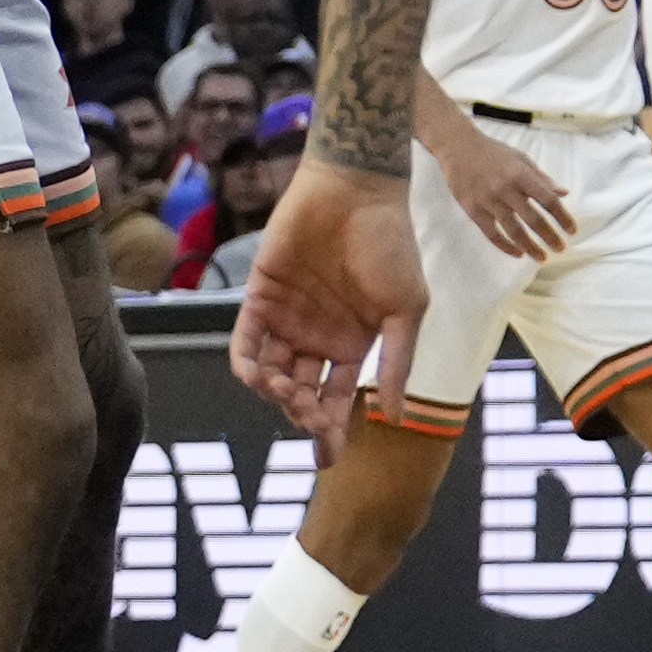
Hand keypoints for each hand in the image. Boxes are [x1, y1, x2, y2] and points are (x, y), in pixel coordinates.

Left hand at [231, 156, 430, 431]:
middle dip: (303, 413)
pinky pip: (245, 343)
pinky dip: (247, 365)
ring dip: (275, 392)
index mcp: (353, 344)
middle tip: (310, 414)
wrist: (357, 191)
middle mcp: (317, 337)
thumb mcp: (407, 309)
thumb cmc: (391, 245)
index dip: (331, 431)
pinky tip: (259, 374)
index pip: (337, 399)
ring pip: (271, 374)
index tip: (327, 459)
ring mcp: (287, 320)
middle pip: (302, 393)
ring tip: (287, 389)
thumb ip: (397, 362)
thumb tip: (394, 416)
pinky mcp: (259, 298)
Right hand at [422, 110, 570, 264]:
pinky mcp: (472, 210)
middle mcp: (506, 189)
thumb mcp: (521, 159)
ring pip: (513, 230)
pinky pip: (492, 233)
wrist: (458, 147)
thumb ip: (542, 178)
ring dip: (530, 246)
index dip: (562, 217)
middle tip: (560, 248)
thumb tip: (564, 193)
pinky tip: (518, 253)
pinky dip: (506, 246)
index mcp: (521, 174)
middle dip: (549, 236)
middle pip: (533, 218)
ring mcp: (488, 201)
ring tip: (542, 257)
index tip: (572, 230)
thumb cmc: (494, 152)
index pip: (548, 200)